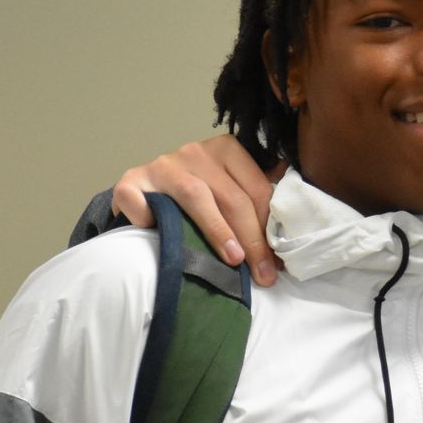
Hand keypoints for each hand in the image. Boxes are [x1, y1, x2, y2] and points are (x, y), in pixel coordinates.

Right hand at [114, 135, 284, 286]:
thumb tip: (293, 226)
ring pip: (195, 196)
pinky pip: (138, 198)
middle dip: (251, 239)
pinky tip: (159, 234)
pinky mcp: (130, 181)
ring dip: (217, 230)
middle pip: (231, 196)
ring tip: (233, 260)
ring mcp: (161, 166)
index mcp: (227, 149)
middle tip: (262, 273)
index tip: (278, 262)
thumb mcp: (230, 188)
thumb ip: (256, 198)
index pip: (257, 189)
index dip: (270, 227)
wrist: (145, 192)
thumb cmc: (198, 194)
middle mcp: (194, 152)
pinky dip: (147, 214)